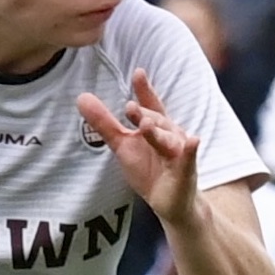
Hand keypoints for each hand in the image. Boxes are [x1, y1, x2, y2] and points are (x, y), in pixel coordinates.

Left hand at [78, 69, 204, 227]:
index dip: (144, 90)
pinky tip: (193, 141)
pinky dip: (190, 150)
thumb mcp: (122, 145)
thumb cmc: (148, 169)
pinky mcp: (186, 171)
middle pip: (157, 121)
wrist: (169, 202)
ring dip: (159, 132)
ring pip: (169, 139)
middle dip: (145, 115)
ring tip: (146, 125)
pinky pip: (189, 159)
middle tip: (129, 109)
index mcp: (156, 126)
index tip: (138, 72)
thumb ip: (104, 123)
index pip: (150, 105)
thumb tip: (81, 97)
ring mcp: (179, 152)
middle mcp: (170, 135)